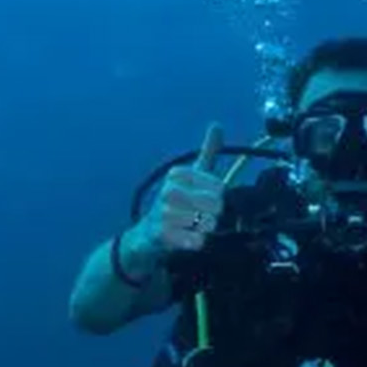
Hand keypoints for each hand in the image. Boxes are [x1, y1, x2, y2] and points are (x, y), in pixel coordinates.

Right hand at [128, 123, 225, 261]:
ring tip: (190, 227)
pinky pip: (196, 241)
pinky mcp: (162, 234)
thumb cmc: (176, 203)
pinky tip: (185, 238)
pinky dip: (195, 242)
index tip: (203, 199)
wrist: (146, 235)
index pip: (219, 187)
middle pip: (216, 205)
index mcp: (177, 174)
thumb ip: (206, 152)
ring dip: (204, 229)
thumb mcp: (191, 175)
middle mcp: (169, 190)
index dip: (217, 198)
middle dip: (213, 214)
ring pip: (207, 223)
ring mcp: (164, 213)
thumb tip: (217, 124)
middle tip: (198, 216)